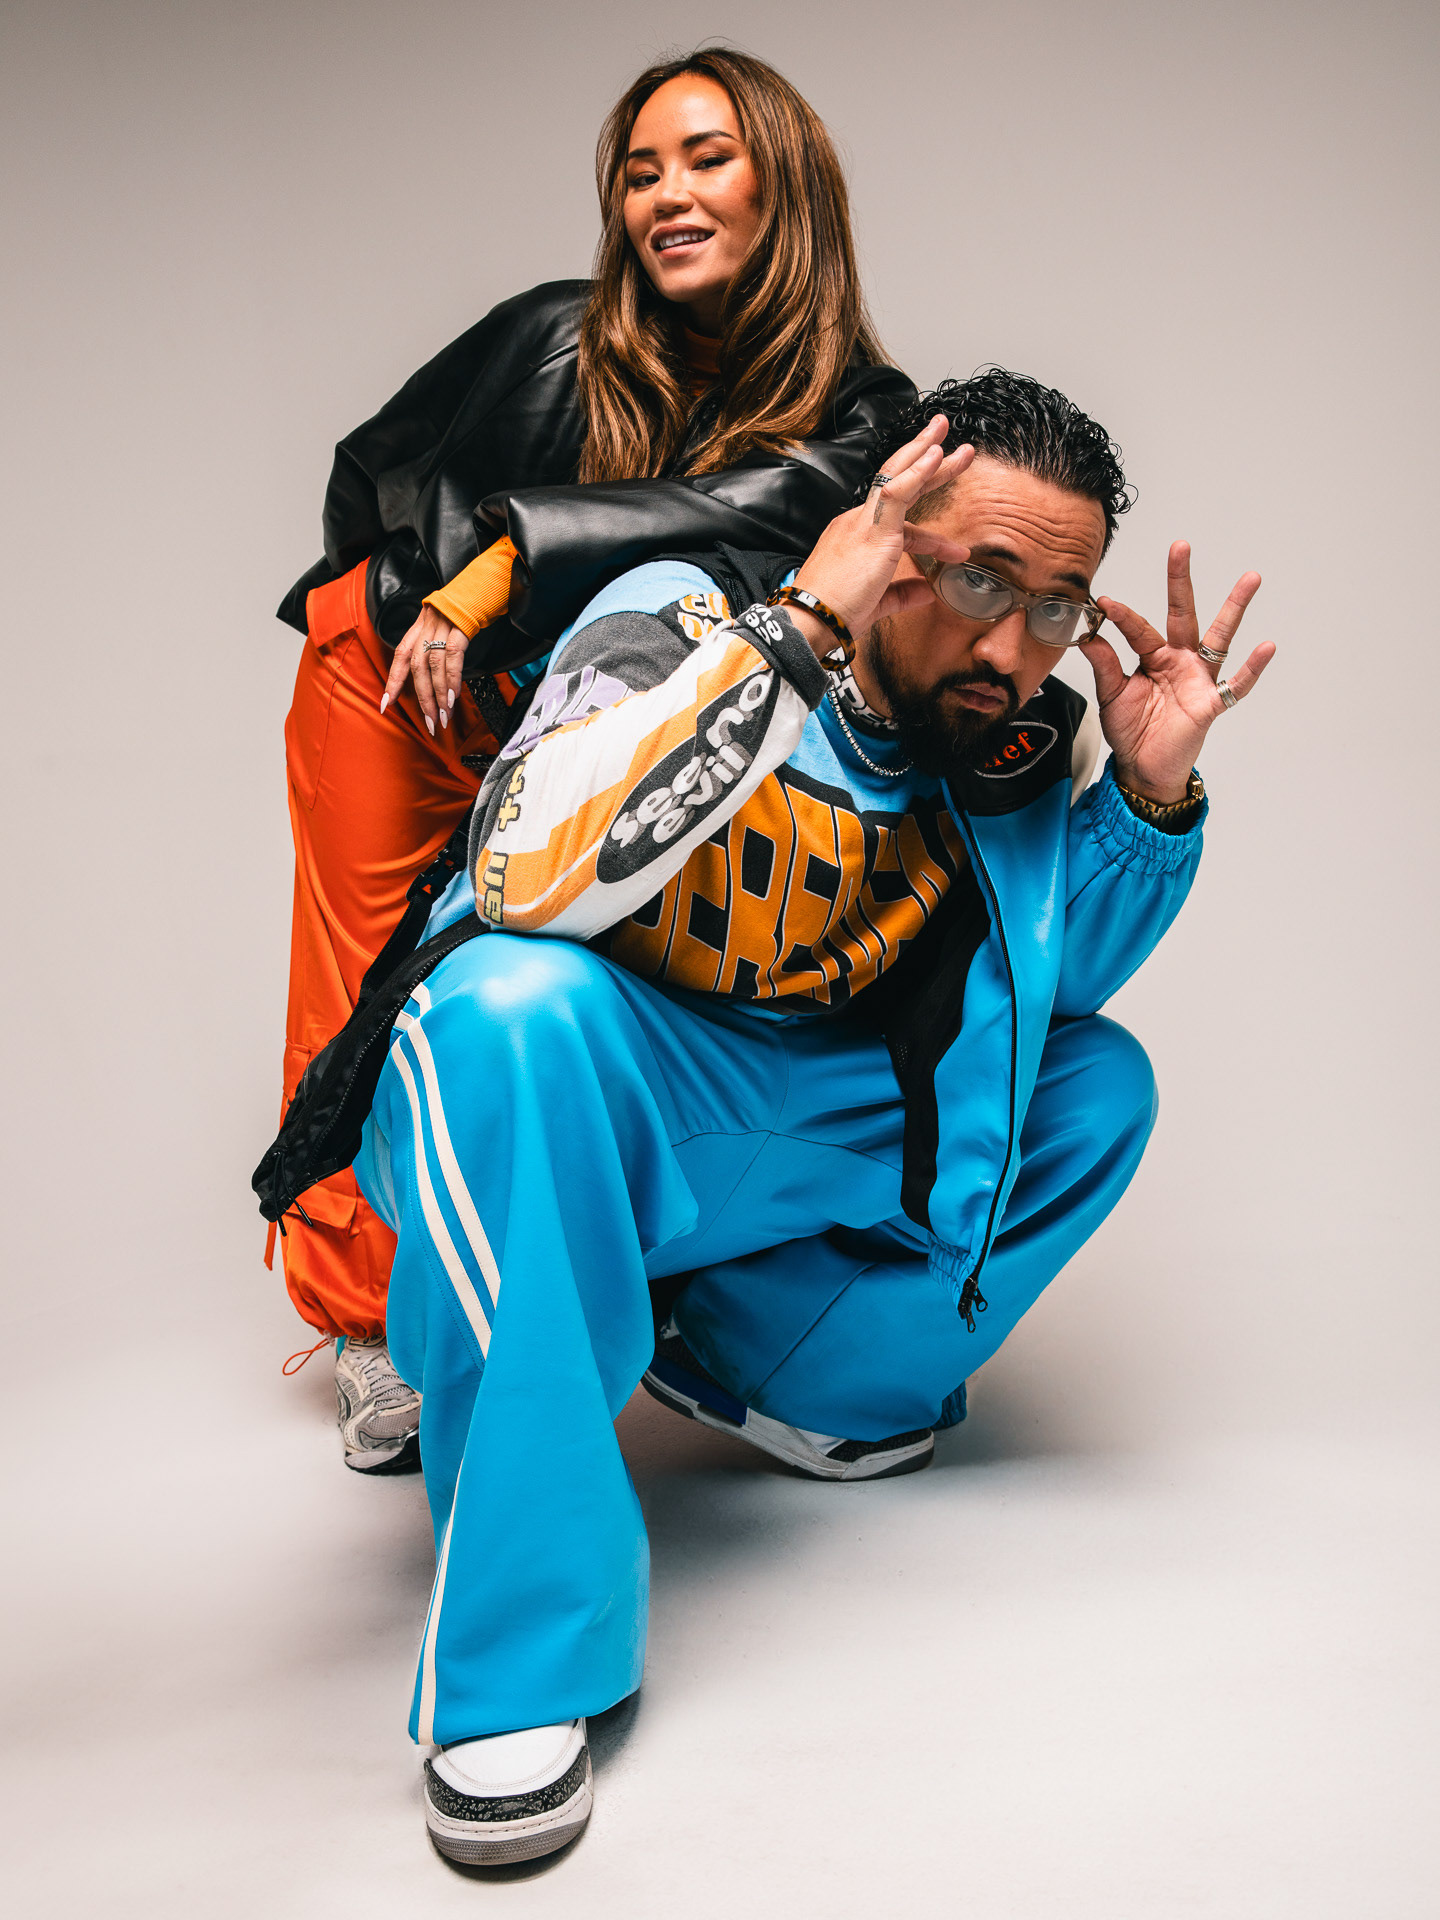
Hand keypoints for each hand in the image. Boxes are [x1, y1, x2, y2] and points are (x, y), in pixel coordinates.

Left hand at [380, 604, 468, 734]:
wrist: (485, 580)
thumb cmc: (468, 604)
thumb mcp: (444, 622)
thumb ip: (437, 642)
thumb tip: (438, 673)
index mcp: (420, 626)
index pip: (401, 656)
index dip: (393, 681)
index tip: (386, 705)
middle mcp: (426, 626)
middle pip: (417, 667)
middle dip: (422, 698)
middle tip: (429, 722)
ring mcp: (442, 626)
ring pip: (434, 666)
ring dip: (439, 695)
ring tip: (444, 716)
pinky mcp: (461, 627)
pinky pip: (453, 658)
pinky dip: (452, 680)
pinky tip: (453, 697)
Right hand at [787, 416, 973, 655]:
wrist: (813, 618)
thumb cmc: (834, 613)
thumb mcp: (878, 603)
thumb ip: (904, 593)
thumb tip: (929, 591)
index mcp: (857, 536)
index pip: (899, 522)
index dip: (932, 537)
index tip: (956, 550)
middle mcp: (858, 521)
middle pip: (897, 480)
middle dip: (923, 455)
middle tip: (944, 431)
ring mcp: (864, 521)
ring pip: (900, 476)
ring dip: (930, 454)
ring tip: (955, 438)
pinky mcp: (873, 527)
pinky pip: (899, 490)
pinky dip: (920, 471)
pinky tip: (938, 454)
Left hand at [1083, 542, 1272, 803]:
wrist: (1142, 768)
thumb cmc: (1130, 730)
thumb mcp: (1111, 695)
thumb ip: (1104, 665)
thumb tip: (1088, 636)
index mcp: (1153, 656)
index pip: (1139, 628)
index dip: (1122, 616)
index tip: (1104, 602)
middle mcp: (1179, 660)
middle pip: (1182, 614)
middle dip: (1181, 581)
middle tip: (1180, 547)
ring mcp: (1198, 679)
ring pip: (1219, 637)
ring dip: (1235, 608)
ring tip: (1250, 579)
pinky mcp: (1210, 703)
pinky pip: (1236, 685)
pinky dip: (1252, 667)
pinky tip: (1266, 646)